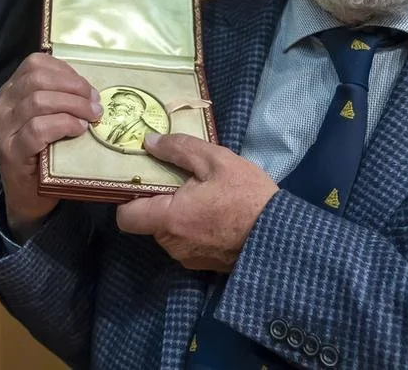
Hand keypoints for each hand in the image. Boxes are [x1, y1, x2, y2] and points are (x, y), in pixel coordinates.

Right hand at [0, 53, 101, 239]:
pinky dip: (64, 124)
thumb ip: (59, 98)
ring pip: (38, 101)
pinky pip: (38, 128)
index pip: (35, 64)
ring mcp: (3, 129)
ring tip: (91, 118)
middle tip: (95, 104)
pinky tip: (78, 130)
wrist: (27, 197)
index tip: (87, 88)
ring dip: (73, 106)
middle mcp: (2, 105)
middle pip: (38, 79)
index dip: (66, 71)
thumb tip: (90, 89)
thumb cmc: (43, 154)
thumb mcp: (48, 118)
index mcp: (11, 91)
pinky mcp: (11, 151)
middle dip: (73, 88)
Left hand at [115, 132, 276, 271]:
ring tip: (204, 197)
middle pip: (148, 221)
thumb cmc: (247, 196)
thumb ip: (177, 149)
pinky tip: (215, 214)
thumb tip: (148, 142)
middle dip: (160, 202)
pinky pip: (186, 243)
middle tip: (183, 182)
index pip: (125, 217)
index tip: (144, 180)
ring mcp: (188, 258)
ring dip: (178, 215)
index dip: (129, 198)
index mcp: (169, 220)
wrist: (282, 235)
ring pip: (168, 232)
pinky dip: (193, 228)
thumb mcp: (215, 161)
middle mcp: (172, 245)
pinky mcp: (203, 265)